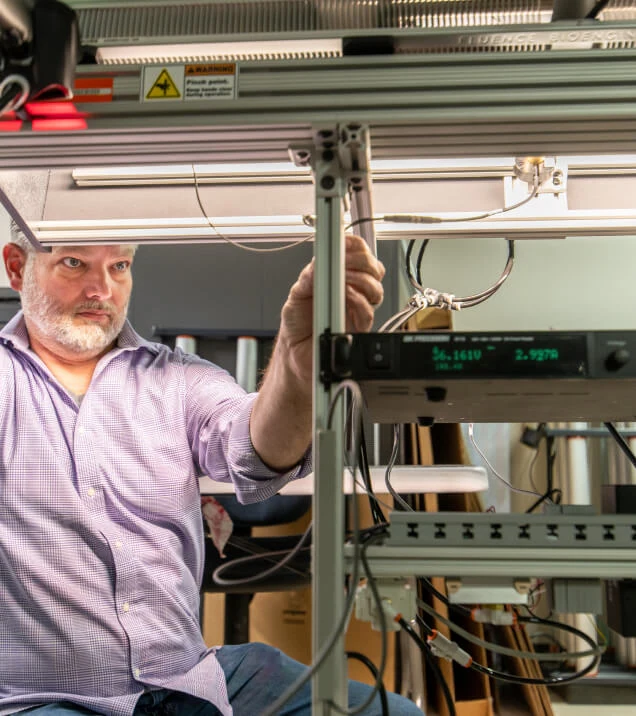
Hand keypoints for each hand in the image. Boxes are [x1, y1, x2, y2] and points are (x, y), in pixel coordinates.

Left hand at [279, 234, 384, 382]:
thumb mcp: (296, 294)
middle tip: (346, 261)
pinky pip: (368, 312)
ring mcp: (357, 310)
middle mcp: (352, 292)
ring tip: (344, 278)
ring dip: (361, 279)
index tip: (345, 242)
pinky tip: (346, 296)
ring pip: (376, 289)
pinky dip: (358, 300)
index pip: (358, 254)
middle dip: (363, 261)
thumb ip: (308, 277)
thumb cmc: (297, 324)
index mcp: (339, 278)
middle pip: (374, 269)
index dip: (355, 246)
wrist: (295, 353)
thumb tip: (319, 262)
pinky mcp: (358, 328)